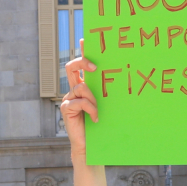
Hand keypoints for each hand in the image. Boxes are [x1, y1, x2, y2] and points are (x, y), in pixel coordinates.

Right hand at [62, 39, 98, 160]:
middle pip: (71, 67)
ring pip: (80, 87)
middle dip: (82, 62)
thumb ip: (105, 91)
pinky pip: (80, 101)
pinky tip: (95, 118)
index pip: (81, 65)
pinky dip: (91, 109)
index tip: (86, 40)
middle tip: (95, 66)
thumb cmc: (101, 124)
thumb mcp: (105, 104)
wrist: (91, 145)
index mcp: (84, 87)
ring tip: (98, 112)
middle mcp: (74, 90)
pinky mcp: (67, 109)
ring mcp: (69, 99)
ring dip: (93, 99)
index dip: (82, 52)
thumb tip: (119, 75)